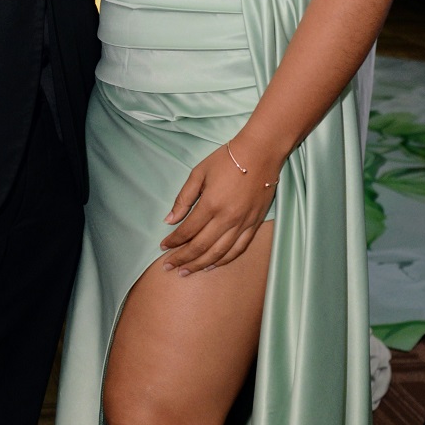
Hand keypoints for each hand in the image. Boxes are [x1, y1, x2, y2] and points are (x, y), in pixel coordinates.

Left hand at [160, 133, 278, 275]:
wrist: (261, 152)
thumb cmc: (227, 159)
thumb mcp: (199, 173)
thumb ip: (183, 198)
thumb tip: (169, 220)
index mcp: (211, 204)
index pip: (187, 231)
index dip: (172, 242)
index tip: (162, 247)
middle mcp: (227, 218)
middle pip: (200, 247)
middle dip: (182, 259)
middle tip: (169, 266)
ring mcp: (242, 223)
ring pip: (219, 253)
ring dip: (200, 265)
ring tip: (187, 271)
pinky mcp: (254, 223)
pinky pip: (238, 248)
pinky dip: (224, 259)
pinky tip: (213, 264)